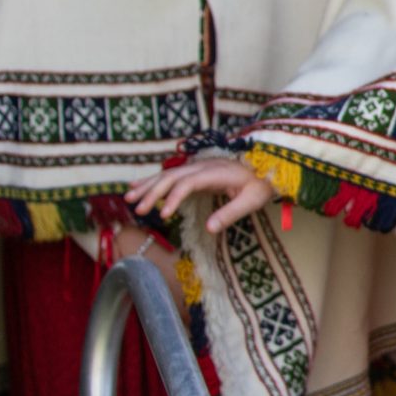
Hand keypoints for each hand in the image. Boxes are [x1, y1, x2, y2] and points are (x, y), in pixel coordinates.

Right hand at [127, 157, 276, 233]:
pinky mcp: (195, 171)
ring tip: (128, 198)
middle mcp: (202, 166)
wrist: (267, 168)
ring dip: (147, 185)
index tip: (163, 215)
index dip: (173, 197)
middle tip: (138, 209)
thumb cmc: (260, 185)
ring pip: (167, 174)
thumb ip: (230, 213)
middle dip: (152, 192)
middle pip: (172, 177)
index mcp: (215, 173)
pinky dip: (152, 180)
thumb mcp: (251, 201)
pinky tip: (136, 185)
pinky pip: (170, 174)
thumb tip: (209, 228)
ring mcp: (197, 167)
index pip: (188, 183)